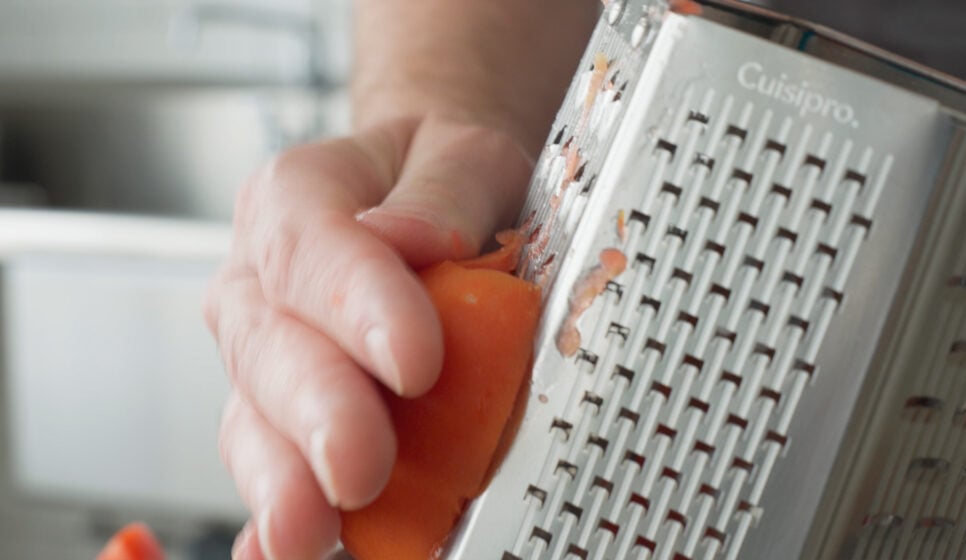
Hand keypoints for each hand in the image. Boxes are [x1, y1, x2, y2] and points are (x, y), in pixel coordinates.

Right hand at [204, 116, 531, 559]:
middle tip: (357, 462)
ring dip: (281, 478)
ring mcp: (262, 351)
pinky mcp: (276, 410)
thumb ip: (444, 192)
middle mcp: (261, 278)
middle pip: (274, 345)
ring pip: (255, 415)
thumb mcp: (464, 153)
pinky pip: (268, 459)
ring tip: (305, 529)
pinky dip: (273, 506)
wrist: (422, 192)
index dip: (363, 307)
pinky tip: (279, 548)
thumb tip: (413, 238)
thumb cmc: (439, 176)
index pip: (320, 249)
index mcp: (300, 196)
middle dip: (318, 410)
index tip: (415, 361)